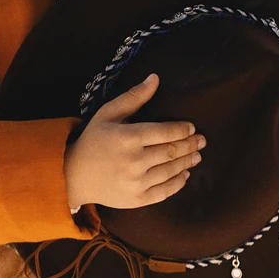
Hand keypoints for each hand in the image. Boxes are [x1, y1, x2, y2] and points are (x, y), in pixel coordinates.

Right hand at [63, 73, 205, 209]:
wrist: (76, 175)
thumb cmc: (94, 140)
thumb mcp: (108, 113)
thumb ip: (134, 97)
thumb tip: (155, 78)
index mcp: (126, 137)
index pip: (164, 132)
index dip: (182, 130)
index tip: (191, 127)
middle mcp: (133, 161)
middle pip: (171, 152)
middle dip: (190, 145)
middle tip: (202, 140)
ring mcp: (136, 182)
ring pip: (171, 171)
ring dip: (187, 162)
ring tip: (197, 155)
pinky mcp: (138, 199)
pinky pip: (165, 191)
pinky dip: (179, 182)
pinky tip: (185, 174)